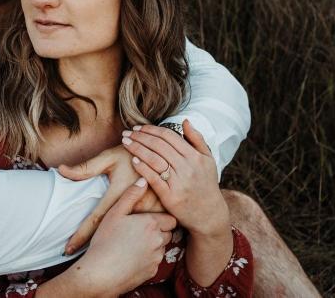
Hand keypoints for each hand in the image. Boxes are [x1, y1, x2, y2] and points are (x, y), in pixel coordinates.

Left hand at [58, 145, 164, 253]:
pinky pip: (152, 230)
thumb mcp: (108, 157)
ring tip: (107, 262)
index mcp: (118, 193)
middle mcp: (136, 204)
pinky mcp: (166, 211)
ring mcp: (153, 210)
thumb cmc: (131, 153)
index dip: (81, 235)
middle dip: (100, 245)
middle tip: (84, 262)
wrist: (163, 150)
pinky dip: (142, 238)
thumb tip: (60, 170)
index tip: (68, 250)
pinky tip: (135, 250)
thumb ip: (86, 168)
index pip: (96, 219)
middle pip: (115, 230)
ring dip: (123, 246)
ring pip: (135, 233)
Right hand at [70, 179, 177, 295]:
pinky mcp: (152, 272)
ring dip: (153, 245)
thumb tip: (144, 180)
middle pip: (168, 233)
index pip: (170, 219)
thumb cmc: (105, 241)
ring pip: (161, 248)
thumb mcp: (115, 213)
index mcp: (152, 224)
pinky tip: (131, 257)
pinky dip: (146, 259)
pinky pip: (154, 262)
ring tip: (133, 244)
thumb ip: (131, 195)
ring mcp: (156, 258)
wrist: (100, 274)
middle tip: (139, 231)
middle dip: (158, 231)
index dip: (161, 218)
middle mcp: (159, 241)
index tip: (149, 219)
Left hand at [121, 120, 229, 236]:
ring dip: (137, 149)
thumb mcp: (208, 160)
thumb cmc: (206, 184)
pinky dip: (143, 168)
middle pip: (159, 146)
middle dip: (140, 137)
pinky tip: (133, 160)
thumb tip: (185, 121)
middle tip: (127, 133)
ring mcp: (179, 183)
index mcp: (195, 156)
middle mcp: (187, 168)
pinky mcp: (171, 197)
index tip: (138, 127)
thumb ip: (197, 139)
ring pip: (154, 160)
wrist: (209, 214)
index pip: (169, 137)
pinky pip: (154, 179)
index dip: (151, 130)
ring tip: (125, 143)